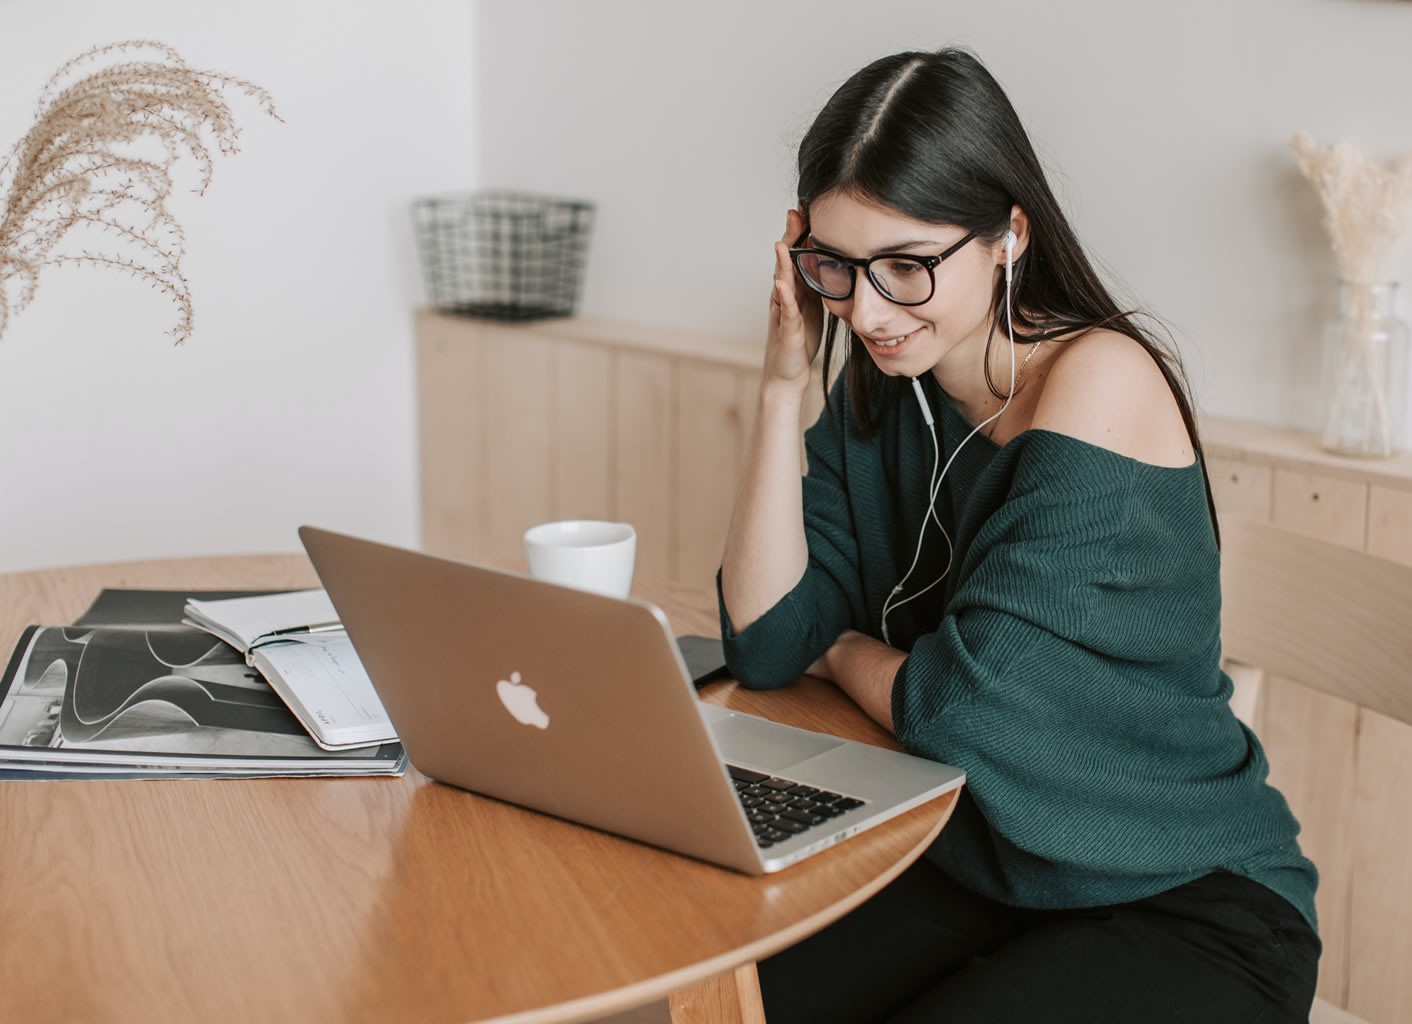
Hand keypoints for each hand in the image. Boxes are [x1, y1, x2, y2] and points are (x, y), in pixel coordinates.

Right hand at [763, 208, 823, 393]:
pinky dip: (782, 297)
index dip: (803, 231)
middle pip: (787, 261)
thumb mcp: (815, 305)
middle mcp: (785, 296)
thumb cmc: (800, 339)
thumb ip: (820, 282)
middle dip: (791, 236)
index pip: (799, 254)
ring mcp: (783, 312)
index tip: (809, 205)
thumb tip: (837, 259)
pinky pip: (784, 312)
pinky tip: (782, 283)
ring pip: (781, 282)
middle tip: (795, 210)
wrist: (787, 374)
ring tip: (782, 242)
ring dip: (782, 262)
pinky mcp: (787, 331)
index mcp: (796, 288)